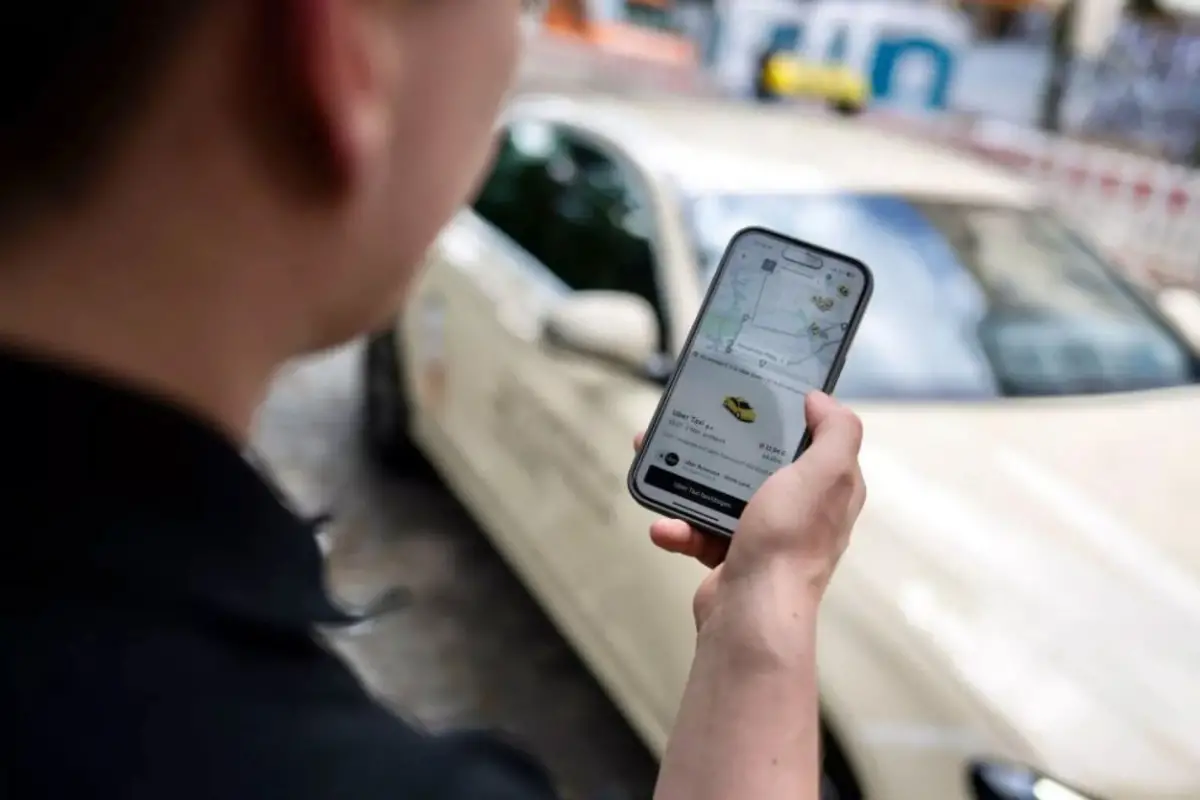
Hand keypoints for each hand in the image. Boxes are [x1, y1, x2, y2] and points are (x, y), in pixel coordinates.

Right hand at [634, 392, 865, 630]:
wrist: (750, 613)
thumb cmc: (788, 539)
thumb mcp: (824, 474)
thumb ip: (836, 432)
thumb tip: (820, 399)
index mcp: (828, 489)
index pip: (816, 440)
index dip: (792, 414)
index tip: (757, 390)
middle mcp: (799, 510)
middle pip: (759, 461)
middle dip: (723, 442)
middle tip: (692, 419)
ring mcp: (762, 535)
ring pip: (720, 493)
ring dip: (686, 480)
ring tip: (657, 463)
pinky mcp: (729, 556)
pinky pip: (698, 531)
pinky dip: (678, 528)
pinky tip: (664, 526)